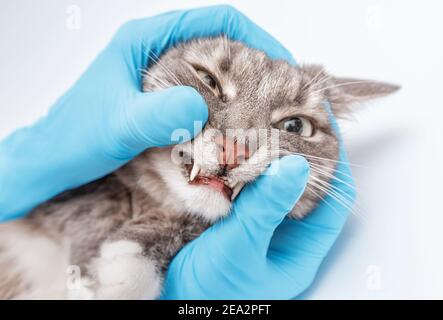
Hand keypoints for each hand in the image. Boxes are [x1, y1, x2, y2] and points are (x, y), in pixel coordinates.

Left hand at [0, 5, 294, 220]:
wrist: (52, 161)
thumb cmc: (75, 139)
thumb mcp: (118, 127)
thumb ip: (157, 116)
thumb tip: (201, 107)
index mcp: (145, 40)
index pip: (212, 21)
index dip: (253, 36)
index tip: (280, 62)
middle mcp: (155, 51)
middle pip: (217, 43)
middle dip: (254, 62)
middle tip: (281, 90)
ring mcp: (157, 75)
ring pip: (211, 69)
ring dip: (240, 85)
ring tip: (267, 107)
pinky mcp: (158, 98)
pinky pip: (200, 93)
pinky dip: (222, 104)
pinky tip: (233, 125)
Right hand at [162, 125, 354, 298]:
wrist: (173, 303)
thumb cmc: (211, 294)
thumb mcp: (241, 250)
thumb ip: (264, 210)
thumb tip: (295, 166)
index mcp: (300, 249)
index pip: (335, 199)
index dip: (336, 160)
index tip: (325, 122)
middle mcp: (284, 234)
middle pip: (304, 184)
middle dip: (299, 150)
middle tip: (287, 114)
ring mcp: (259, 224)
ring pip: (272, 183)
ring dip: (268, 156)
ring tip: (261, 122)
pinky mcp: (235, 218)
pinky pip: (246, 187)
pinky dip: (243, 166)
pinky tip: (233, 147)